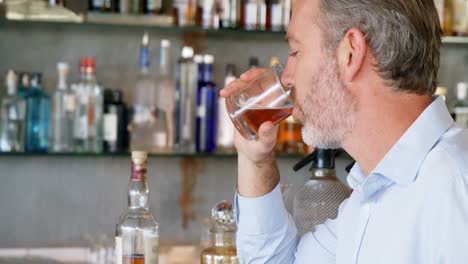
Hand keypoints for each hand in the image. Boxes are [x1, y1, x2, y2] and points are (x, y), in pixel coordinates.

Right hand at [220, 68, 279, 196]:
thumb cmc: (262, 150)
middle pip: (256, 82)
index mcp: (274, 106)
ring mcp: (253, 104)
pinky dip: (230, 92)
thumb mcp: (266, 144)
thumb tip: (267, 125)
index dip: (261, 75)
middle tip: (236, 81)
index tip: (249, 77)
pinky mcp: (242, 108)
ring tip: (225, 92)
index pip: (271, 84)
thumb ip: (267, 137)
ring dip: (234, 85)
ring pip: (244, 87)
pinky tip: (223, 94)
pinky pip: (237, 95)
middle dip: (245, 78)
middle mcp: (264, 102)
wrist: (251, 155)